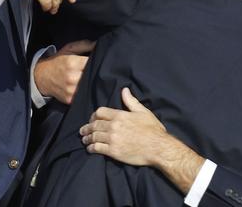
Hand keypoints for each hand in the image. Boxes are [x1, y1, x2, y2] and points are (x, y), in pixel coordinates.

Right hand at [34, 40, 94, 103]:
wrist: (42, 77)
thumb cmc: (57, 61)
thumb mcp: (69, 49)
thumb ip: (84, 45)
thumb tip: (98, 44)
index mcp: (72, 63)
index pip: (92, 62)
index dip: (97, 61)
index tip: (98, 60)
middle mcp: (72, 77)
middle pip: (92, 75)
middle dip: (94, 72)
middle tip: (93, 69)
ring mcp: (71, 90)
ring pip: (89, 86)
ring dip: (90, 82)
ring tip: (87, 77)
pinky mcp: (70, 99)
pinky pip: (83, 95)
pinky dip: (84, 90)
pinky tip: (82, 85)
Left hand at [81, 88, 205, 193]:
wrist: (158, 148)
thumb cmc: (153, 130)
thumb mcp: (143, 112)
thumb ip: (131, 101)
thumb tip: (124, 90)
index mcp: (120, 115)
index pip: (100, 112)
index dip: (94, 115)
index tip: (92, 119)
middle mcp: (114, 126)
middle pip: (94, 125)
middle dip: (87, 127)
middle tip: (83, 130)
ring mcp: (112, 139)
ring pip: (94, 136)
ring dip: (87, 138)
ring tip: (85, 140)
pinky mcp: (113, 152)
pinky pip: (97, 148)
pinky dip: (91, 148)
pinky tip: (90, 149)